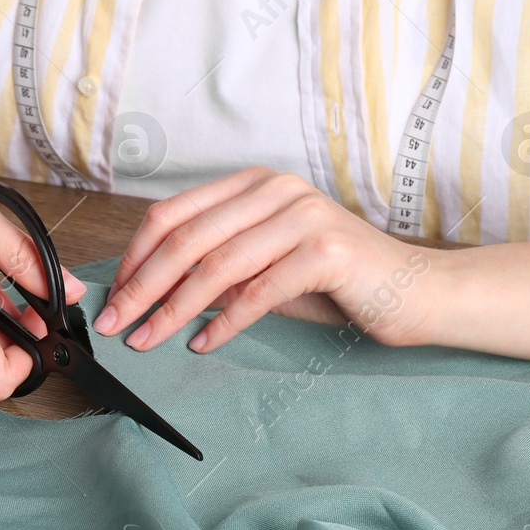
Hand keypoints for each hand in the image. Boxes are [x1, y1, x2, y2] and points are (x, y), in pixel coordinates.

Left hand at [93, 167, 433, 352]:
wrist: (415, 291)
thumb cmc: (336, 283)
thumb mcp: (264, 270)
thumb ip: (215, 272)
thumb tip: (149, 294)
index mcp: (254, 185)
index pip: (172, 214)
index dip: (135, 257)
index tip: (114, 295)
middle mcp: (276, 191)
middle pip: (186, 239)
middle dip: (142, 287)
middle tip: (115, 323)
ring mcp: (303, 217)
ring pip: (216, 265)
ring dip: (172, 309)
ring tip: (146, 340)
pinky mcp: (326, 253)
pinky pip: (258, 292)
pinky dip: (223, 323)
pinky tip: (201, 344)